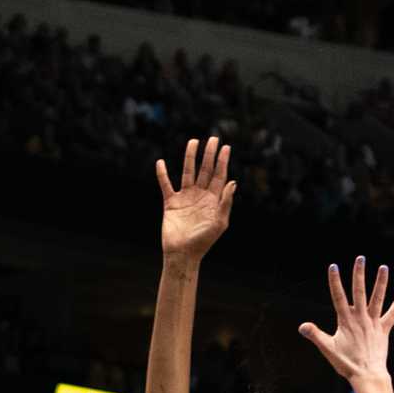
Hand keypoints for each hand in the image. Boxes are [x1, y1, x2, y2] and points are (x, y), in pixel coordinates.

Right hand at [158, 137, 235, 261]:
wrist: (183, 254)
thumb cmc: (203, 241)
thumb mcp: (219, 223)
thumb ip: (225, 202)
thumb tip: (233, 182)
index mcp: (213, 200)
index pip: (219, 176)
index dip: (223, 161)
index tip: (225, 147)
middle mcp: (200, 196)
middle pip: (205, 170)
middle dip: (209, 155)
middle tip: (213, 138)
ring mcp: (185, 198)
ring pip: (187, 173)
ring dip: (190, 157)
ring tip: (193, 142)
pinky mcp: (170, 203)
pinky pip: (166, 185)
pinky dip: (162, 174)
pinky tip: (160, 162)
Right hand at [299, 257, 393, 383]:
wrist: (367, 375)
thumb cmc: (346, 363)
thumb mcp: (328, 349)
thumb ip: (315, 335)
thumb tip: (301, 326)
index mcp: (345, 321)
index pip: (338, 297)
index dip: (335, 281)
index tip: (333, 266)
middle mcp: (360, 318)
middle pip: (359, 292)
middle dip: (359, 274)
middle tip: (360, 258)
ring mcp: (373, 322)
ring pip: (377, 298)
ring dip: (381, 282)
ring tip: (383, 267)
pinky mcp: (384, 329)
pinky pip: (393, 313)